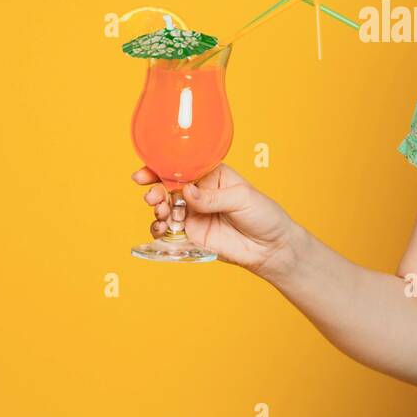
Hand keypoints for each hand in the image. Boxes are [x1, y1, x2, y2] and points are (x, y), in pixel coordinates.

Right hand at [132, 162, 298, 277]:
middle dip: (155, 191)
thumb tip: (187, 192)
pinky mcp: (192, 235)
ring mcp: (194, 214)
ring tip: (163, 214)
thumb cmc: (264, 215)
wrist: (272, 248)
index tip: (144, 174)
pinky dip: (160, 229)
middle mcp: (199, 193)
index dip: (161, 168)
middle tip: (153, 198)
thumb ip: (212, 197)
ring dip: (157, 210)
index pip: (182, 167)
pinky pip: (169, 231)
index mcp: (211, 175)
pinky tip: (162, 229)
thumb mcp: (242, 198)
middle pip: (168, 188)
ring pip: (165, 209)